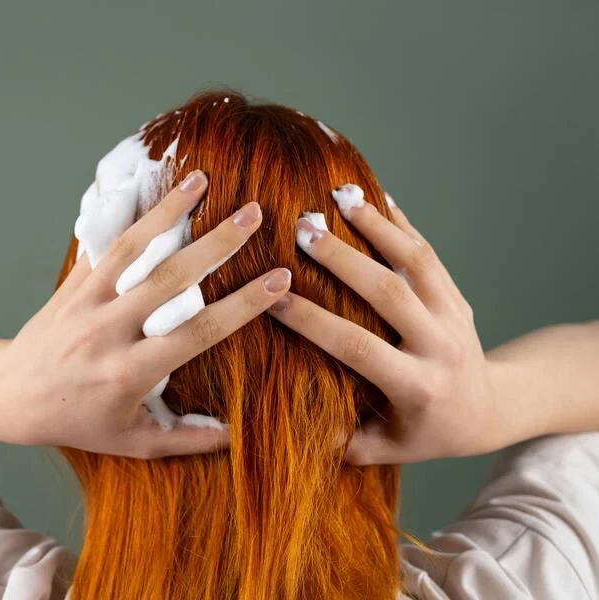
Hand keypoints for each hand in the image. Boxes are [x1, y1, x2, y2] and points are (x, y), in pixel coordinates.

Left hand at [1, 171, 291, 458]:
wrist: (11, 395)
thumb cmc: (77, 422)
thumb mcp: (133, 441)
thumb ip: (186, 439)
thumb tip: (235, 436)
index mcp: (130, 372)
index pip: (197, 332)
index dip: (243, 306)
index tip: (280, 281)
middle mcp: (109, 332)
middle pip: (170, 280)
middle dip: (216, 245)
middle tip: (254, 215)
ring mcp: (87, 302)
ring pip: (133, 250)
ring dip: (170, 211)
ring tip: (203, 180)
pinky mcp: (73, 284)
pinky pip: (105, 244)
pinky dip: (131, 216)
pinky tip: (154, 188)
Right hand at [268, 193, 498, 464]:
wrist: (491, 409)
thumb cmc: (428, 431)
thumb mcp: (388, 449)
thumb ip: (344, 440)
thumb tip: (287, 417)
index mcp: (417, 386)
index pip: (358, 347)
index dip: (314, 321)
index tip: (274, 297)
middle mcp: (440, 346)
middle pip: (389, 292)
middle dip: (343, 258)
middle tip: (302, 228)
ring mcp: (453, 315)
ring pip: (416, 261)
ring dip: (376, 225)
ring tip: (339, 195)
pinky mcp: (456, 295)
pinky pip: (429, 253)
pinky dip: (401, 223)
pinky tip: (374, 195)